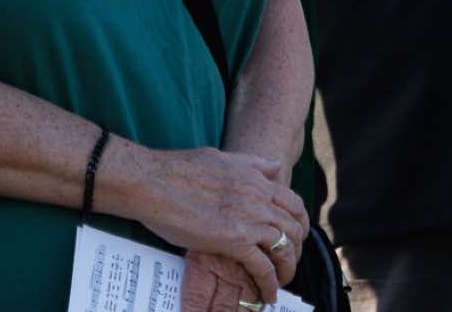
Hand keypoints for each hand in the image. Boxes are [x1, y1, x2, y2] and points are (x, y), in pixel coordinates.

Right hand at [133, 148, 305, 303]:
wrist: (152, 182)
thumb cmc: (177, 169)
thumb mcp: (221, 157)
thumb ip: (251, 163)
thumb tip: (275, 166)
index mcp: (255, 178)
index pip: (293, 202)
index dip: (300, 222)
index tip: (295, 235)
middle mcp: (258, 198)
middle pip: (294, 227)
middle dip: (297, 248)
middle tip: (288, 260)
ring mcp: (248, 220)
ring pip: (285, 248)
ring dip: (288, 268)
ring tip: (281, 280)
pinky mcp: (234, 241)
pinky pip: (263, 267)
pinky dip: (270, 284)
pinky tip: (268, 294)